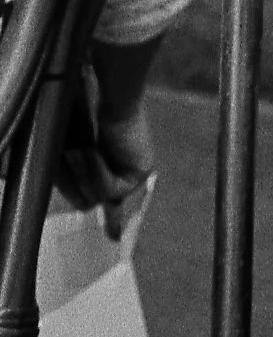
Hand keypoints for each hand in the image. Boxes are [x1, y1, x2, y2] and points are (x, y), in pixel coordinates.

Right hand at [57, 105, 154, 238]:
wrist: (114, 99)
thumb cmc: (88, 120)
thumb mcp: (72, 157)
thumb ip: (70, 180)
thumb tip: (76, 207)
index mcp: (109, 169)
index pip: (110, 202)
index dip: (111, 220)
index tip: (113, 237)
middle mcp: (124, 175)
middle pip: (87, 201)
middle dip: (76, 183)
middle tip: (72, 154)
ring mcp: (134, 176)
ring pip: (95, 198)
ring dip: (83, 174)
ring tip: (80, 149)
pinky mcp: (139, 174)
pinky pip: (109, 190)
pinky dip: (96, 171)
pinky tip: (92, 151)